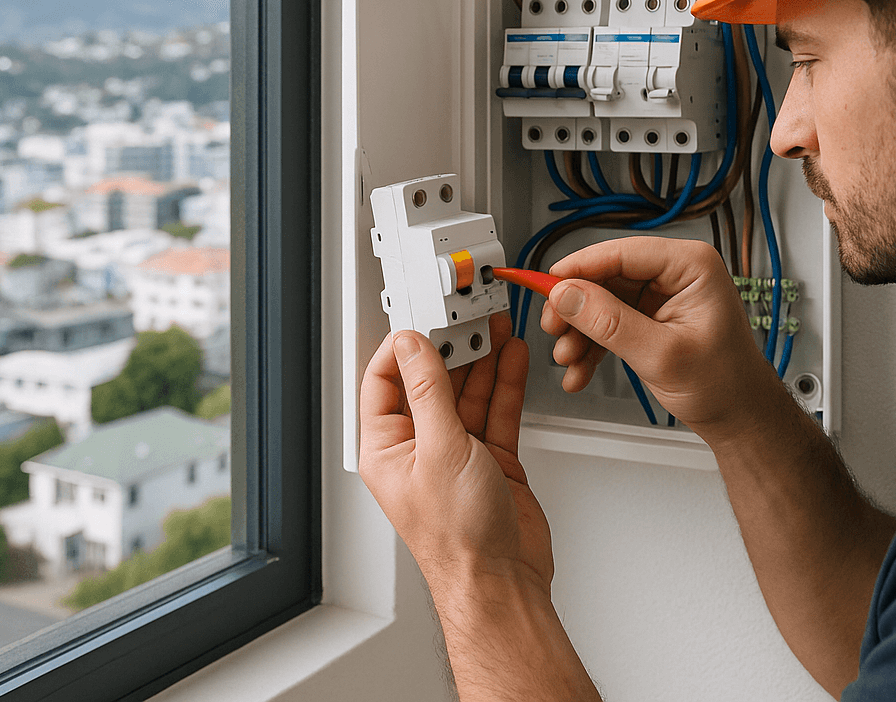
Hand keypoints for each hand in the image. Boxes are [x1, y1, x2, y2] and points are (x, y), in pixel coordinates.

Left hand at [357, 311, 552, 591]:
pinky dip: (506, 382)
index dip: (403, 346)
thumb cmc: (458, 540)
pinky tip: (512, 357)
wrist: (502, 580)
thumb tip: (413, 347)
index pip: (383, 381)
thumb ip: (429, 392)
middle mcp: (419, 448)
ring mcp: (457, 453)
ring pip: (468, 392)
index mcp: (387, 448)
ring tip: (496, 324)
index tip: (426, 319)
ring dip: (483, 358)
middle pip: (431, 381)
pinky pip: (497, 410)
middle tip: (469, 316)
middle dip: (451, 346)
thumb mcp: (440, 449)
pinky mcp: (492, 459)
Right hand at [540, 237, 775, 436]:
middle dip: (576, 308)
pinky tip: (579, 370)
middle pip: (606, 276)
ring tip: (567, 359)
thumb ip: (610, 323)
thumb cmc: (724, 383)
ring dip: (579, 332)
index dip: (579, 267)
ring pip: (601, 301)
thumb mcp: (662, 355)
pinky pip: (609, 322)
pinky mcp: (650, 318)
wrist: (739, 416)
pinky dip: (592, 346)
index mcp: (691, 265)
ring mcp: (661, 296)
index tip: (546, 285)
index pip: (623, 252)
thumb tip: (567, 295)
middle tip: (553, 329)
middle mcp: (675, 274)